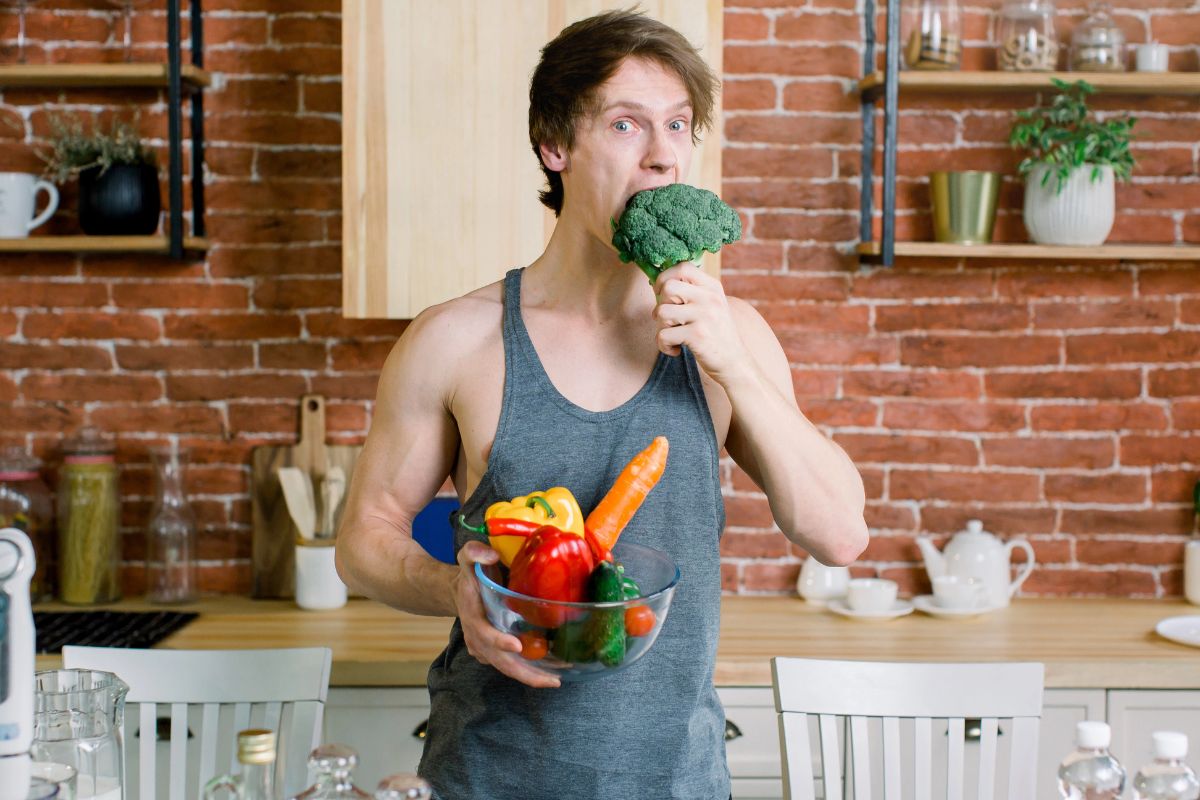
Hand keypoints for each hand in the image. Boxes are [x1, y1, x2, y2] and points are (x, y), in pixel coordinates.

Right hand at [453, 540, 560, 688]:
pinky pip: (509, 665)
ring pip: (506, 667)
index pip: (483, 633)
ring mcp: (484, 648)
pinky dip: (527, 672)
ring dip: (530, 676)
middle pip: (499, 661)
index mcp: (472, 615)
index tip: (516, 645)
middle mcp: (477, 637)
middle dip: (524, 673)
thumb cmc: (469, 575)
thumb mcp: (467, 557)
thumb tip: (492, 555)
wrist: (459, 592)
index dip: (497, 641)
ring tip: (555, 680)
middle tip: (551, 679)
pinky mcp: (492, 652)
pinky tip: (549, 674)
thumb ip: (475, 553)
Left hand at [653, 263, 748, 383]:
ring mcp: (704, 316)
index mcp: (713, 287)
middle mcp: (710, 298)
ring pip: (661, 312)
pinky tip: (676, 350)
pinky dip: (664, 346)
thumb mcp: (712, 306)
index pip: (683, 267)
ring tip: (673, 336)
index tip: (660, 291)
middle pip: (668, 287)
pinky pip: (663, 335)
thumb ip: (692, 293)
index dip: (665, 277)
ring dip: (661, 327)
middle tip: (669, 319)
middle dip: (660, 305)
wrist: (735, 363)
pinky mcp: (697, 335)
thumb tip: (658, 282)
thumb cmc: (717, 334)